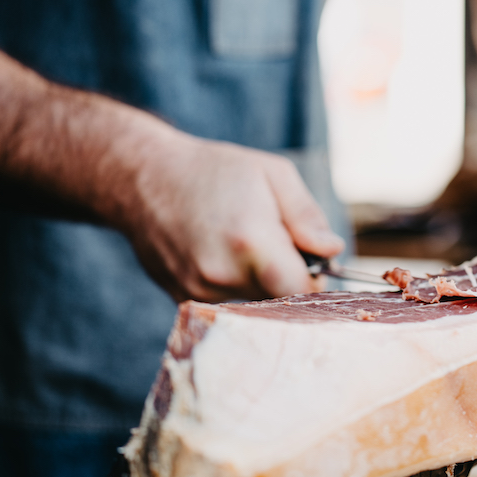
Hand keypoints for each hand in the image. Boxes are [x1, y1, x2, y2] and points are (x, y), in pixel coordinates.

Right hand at [115, 133, 343, 301]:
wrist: (143, 178)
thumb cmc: (214, 170)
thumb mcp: (272, 174)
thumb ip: (307, 216)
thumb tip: (332, 250)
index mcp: (252, 241)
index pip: (302, 290)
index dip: (314, 280)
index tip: (312, 262)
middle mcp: (223, 274)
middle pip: (277, 300)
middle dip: (285, 278)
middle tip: (277, 245)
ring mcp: (198, 290)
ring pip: (251, 305)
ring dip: (258, 284)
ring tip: (243, 245)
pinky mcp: (181, 298)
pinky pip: (224, 304)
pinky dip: (231, 286)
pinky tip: (219, 254)